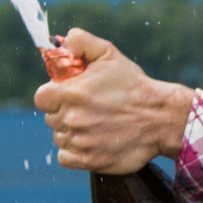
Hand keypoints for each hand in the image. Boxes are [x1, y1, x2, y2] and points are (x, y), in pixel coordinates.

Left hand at [33, 28, 195, 173]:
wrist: (160, 118)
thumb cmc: (133, 85)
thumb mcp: (109, 54)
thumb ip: (81, 42)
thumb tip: (61, 41)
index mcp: (71, 93)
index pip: (41, 98)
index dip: (53, 95)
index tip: (68, 94)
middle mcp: (72, 118)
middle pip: (51, 117)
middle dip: (65, 112)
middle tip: (89, 108)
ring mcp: (80, 141)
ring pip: (59, 137)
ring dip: (71, 132)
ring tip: (95, 124)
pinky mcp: (89, 160)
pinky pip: (65, 157)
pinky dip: (73, 151)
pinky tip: (90, 141)